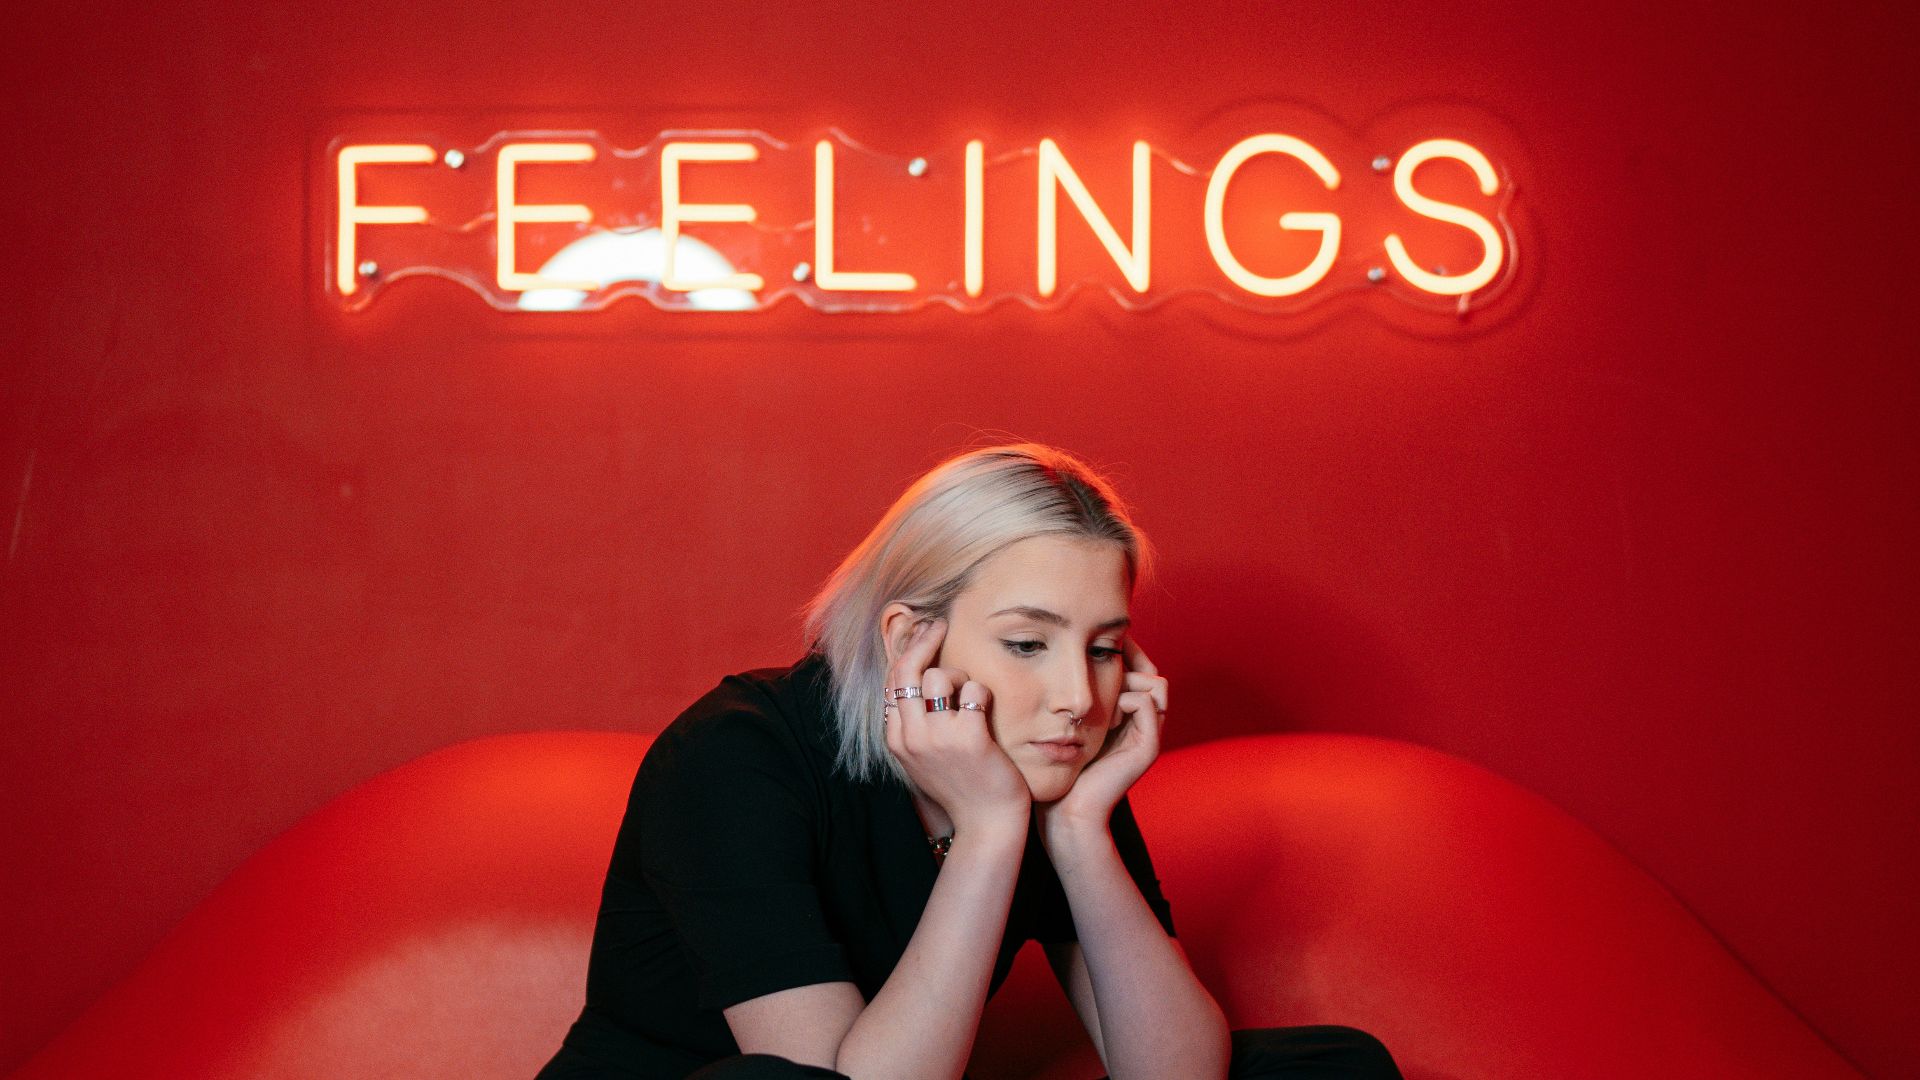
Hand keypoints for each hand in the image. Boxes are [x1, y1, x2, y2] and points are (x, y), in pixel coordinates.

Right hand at [883, 617, 1031, 834]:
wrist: (986, 823)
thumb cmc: (961, 784)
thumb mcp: (923, 755)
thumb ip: (914, 721)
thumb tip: (914, 676)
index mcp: (896, 738)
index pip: (892, 680)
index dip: (906, 650)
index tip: (922, 633)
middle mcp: (910, 736)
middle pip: (907, 670)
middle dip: (923, 639)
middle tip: (940, 624)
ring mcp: (937, 737)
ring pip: (938, 676)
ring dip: (958, 676)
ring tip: (970, 696)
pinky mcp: (968, 738)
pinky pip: (973, 690)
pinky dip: (982, 694)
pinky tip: (985, 710)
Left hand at [1037, 634, 1166, 839]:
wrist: (1066, 808)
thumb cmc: (1057, 765)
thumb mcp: (1064, 720)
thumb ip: (1072, 695)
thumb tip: (1060, 657)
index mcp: (1127, 715)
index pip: (1142, 669)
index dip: (1126, 652)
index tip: (1095, 647)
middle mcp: (1143, 723)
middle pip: (1152, 672)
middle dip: (1129, 660)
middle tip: (1100, 662)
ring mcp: (1149, 734)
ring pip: (1156, 683)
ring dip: (1129, 679)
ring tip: (1102, 694)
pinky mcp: (1148, 747)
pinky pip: (1147, 703)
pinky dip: (1127, 697)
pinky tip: (1105, 711)